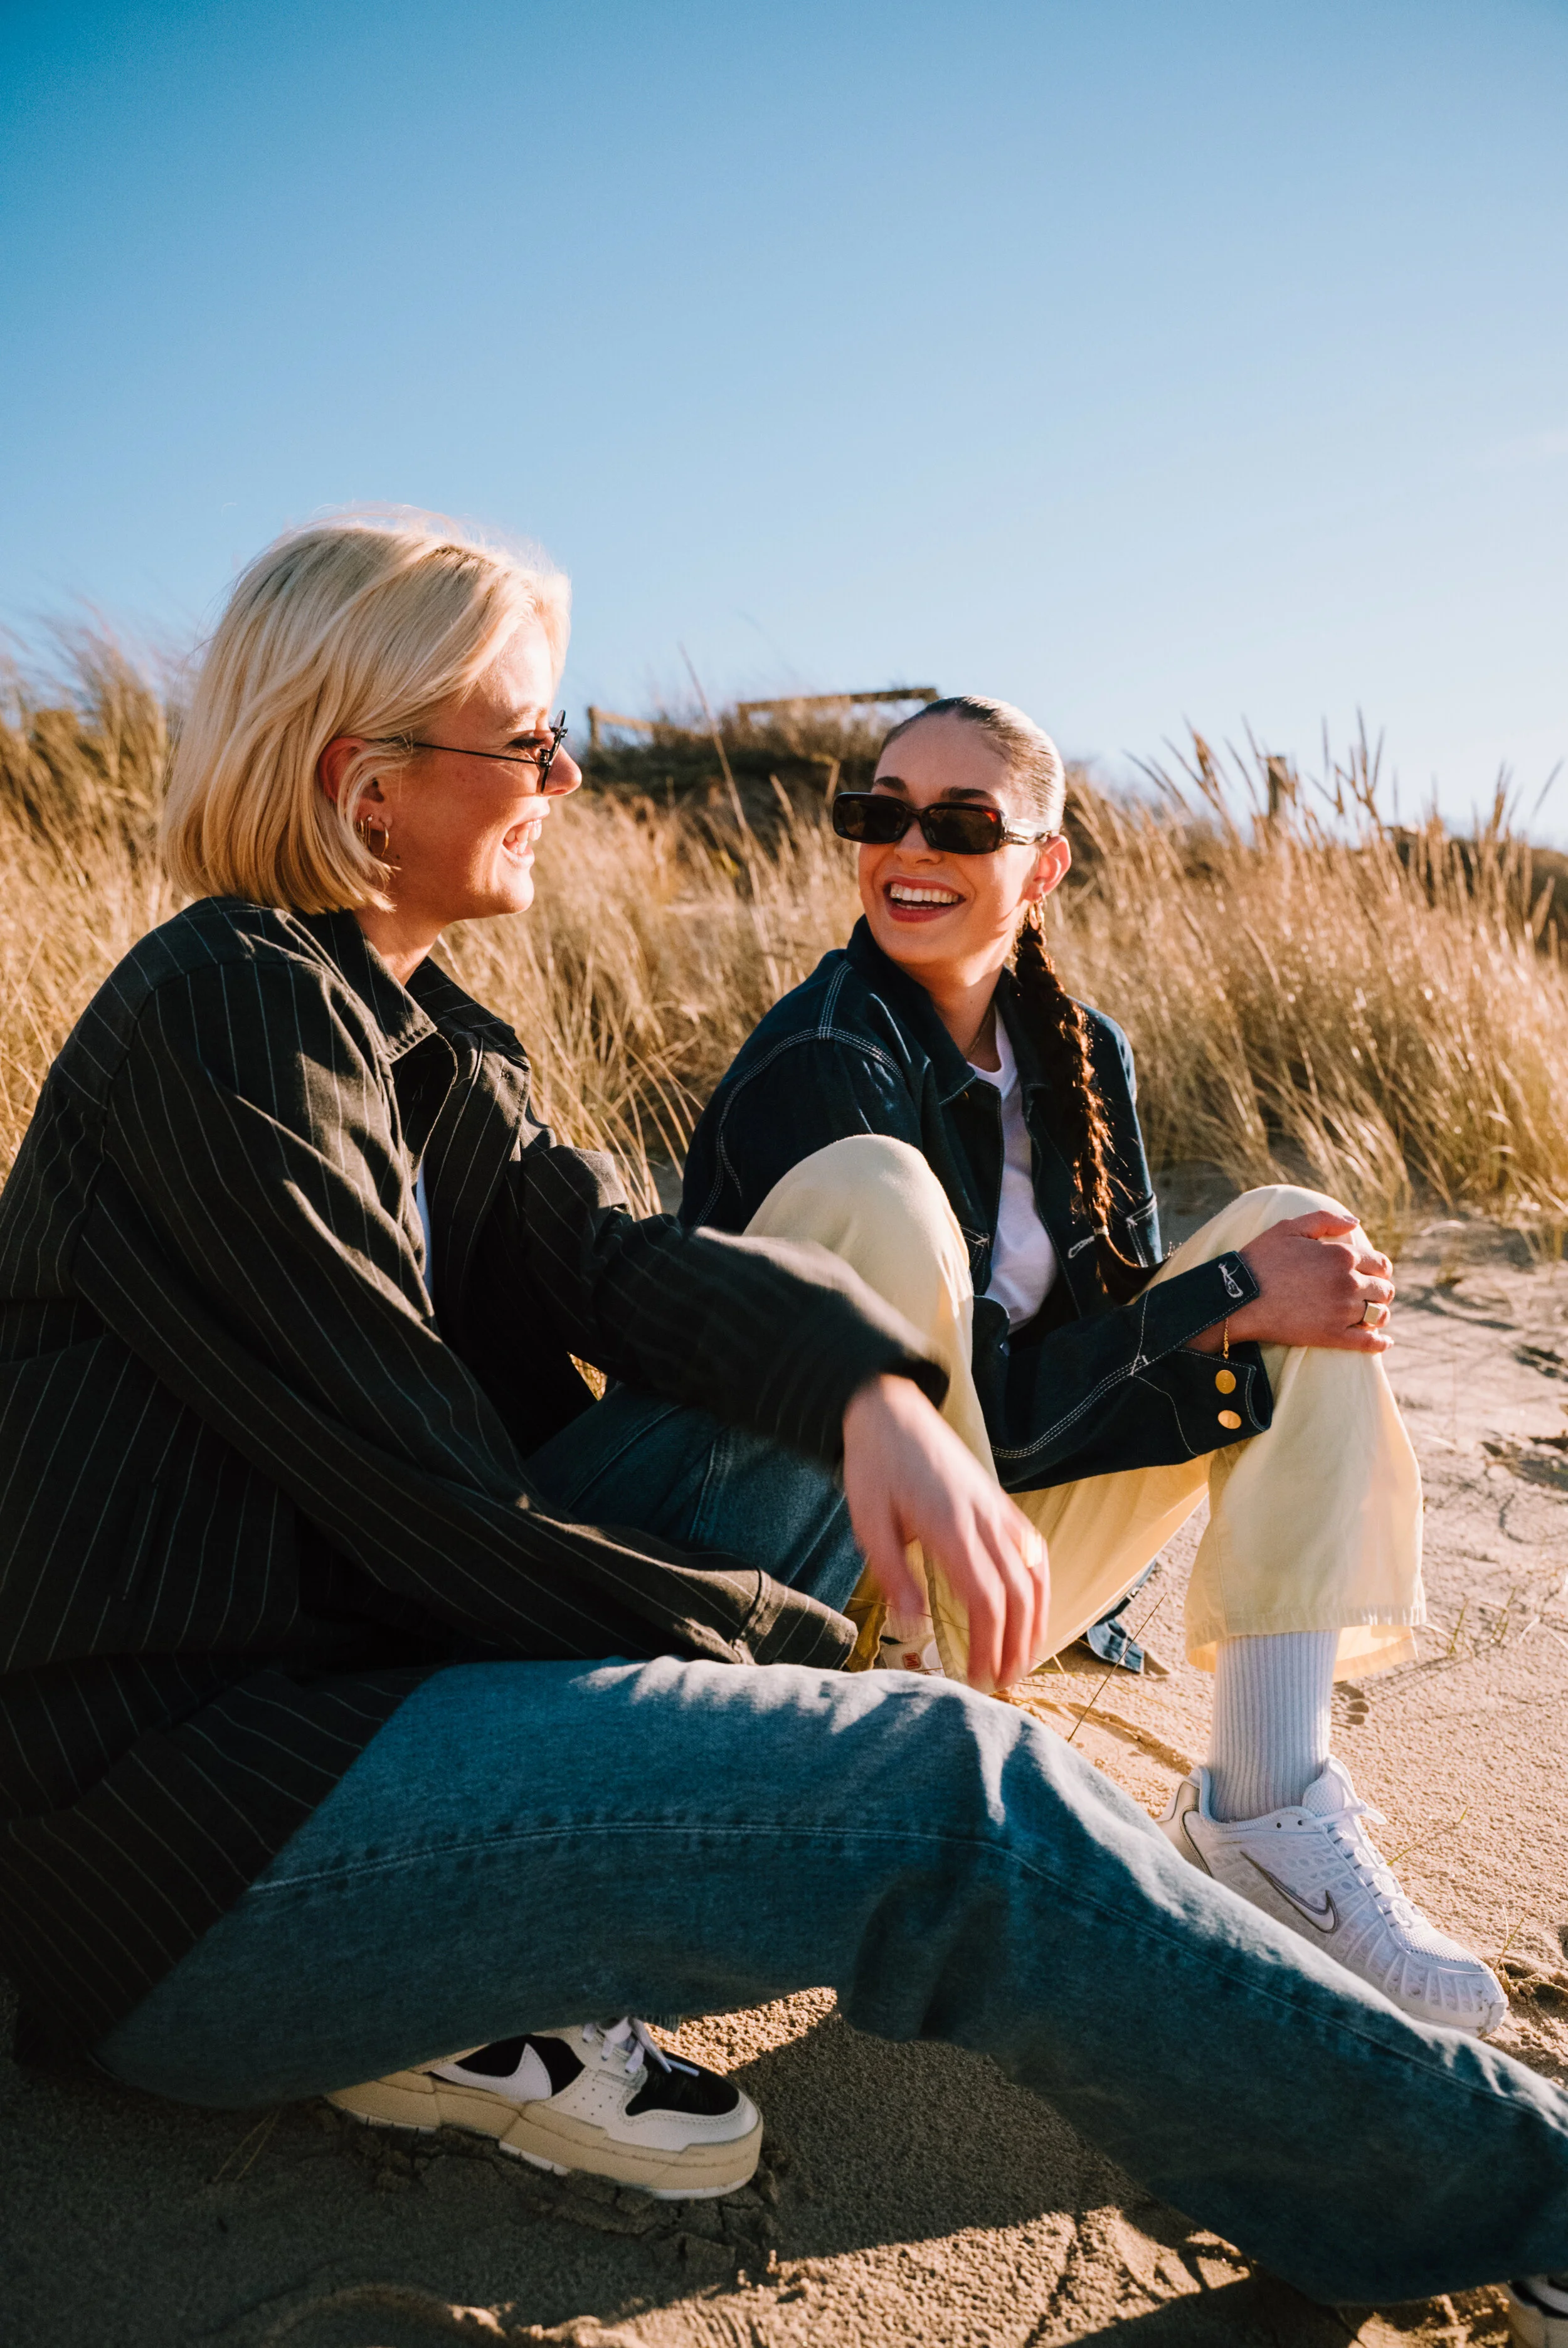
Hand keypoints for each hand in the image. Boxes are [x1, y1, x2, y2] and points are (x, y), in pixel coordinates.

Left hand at [842, 1373, 1047, 1690]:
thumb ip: (893, 1574)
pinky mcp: (1001, 1503)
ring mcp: (998, 1510)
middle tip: (1003, 1682)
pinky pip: (1034, 1548)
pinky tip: (1035, 1607)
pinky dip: (1041, 1583)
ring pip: (1035, 1573)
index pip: (986, 1600)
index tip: (979, 1678)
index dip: (989, 1645)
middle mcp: (984, 1520)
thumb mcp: (868, 1521)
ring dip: (1036, 1620)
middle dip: (1017, 1644)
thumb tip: (914, 1622)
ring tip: (1025, 1658)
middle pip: (1018, 1594)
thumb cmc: (875, 1467)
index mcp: (951, 1528)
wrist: (891, 1411)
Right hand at [1188, 1210, 1395, 1354]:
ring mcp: (1342, 1312)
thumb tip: (1356, 1222)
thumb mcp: (1289, 1227)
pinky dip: (1380, 1343)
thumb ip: (1326, 1219)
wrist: (1239, 1298)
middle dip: (1381, 1290)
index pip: (1380, 1263)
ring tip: (1372, 1315)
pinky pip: (1368, 1343)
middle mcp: (1347, 1283)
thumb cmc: (1261, 1259)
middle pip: (1383, 1290)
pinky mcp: (1332, 1336)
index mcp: (1341, 1255)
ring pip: (1378, 1315)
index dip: (1380, 1268)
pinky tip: (1383, 1342)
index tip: (1375, 1273)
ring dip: (1380, 1314)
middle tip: (1372, 1294)